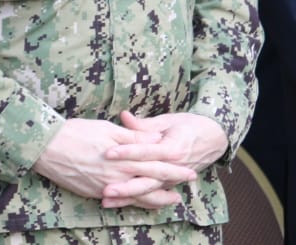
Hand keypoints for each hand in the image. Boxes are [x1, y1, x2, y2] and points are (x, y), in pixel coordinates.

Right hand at [31, 118, 196, 210]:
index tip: (189, 169)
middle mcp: (119, 177)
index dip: (174, 168)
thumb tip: (155, 139)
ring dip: (156, 199)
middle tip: (187, 186)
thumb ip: (132, 137)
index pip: (156, 165)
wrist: (45, 148)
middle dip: (171, 185)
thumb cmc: (74, 132)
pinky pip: (120, 201)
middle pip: (152, 184)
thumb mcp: (106, 128)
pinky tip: (139, 200)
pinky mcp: (95, 193)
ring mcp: (107, 188)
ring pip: (138, 197)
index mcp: (124, 159)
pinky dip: (134, 202)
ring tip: (170, 199)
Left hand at [98, 111, 228, 208]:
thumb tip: (123, 116)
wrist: (215, 138)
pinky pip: (153, 195)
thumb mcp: (168, 120)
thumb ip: (144, 124)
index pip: (146, 152)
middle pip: (147, 179)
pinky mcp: (170, 183)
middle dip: (126, 186)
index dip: (127, 152)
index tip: (108, 153)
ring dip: (128, 198)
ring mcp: (172, 178)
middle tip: (106, 190)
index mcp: (172, 149)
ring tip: (108, 201)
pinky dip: (137, 200)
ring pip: (148, 191)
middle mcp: (173, 167)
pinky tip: (120, 204)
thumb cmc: (189, 125)